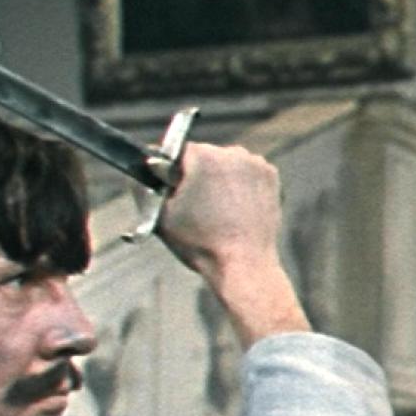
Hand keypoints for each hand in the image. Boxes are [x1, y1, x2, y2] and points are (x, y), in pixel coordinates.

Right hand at [156, 143, 310, 344]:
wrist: (244, 263)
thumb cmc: (200, 242)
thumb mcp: (159, 214)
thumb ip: (145, 184)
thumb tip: (145, 164)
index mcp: (202, 155)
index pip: (177, 152)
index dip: (171, 172)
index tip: (174, 191)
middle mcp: (231, 152)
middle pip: (204, 156)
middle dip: (198, 175)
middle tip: (197, 206)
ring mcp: (255, 163)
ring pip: (227, 164)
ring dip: (220, 179)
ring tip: (218, 210)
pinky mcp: (270, 176)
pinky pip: (247, 173)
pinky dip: (241, 185)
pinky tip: (236, 208)